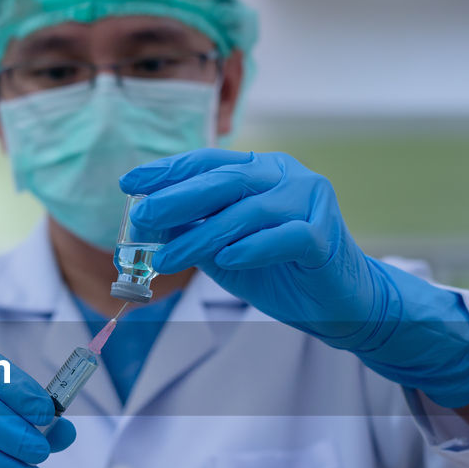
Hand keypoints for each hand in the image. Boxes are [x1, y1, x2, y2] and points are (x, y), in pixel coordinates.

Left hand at [120, 149, 468, 407]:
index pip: (210, 163)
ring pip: (247, 212)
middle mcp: (287, 176)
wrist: (339, 303)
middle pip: (225, 181)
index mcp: (263, 171)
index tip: (130, 184)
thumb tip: (148, 220)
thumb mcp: (227, 249)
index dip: (169, 171)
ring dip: (201, 236)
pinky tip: (223, 259)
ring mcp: (310, 201)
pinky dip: (250, 247)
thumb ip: (195, 230)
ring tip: (166, 259)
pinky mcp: (324, 236)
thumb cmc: (281, 271)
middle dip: (177, 198)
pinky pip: (282, 237)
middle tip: (141, 216)